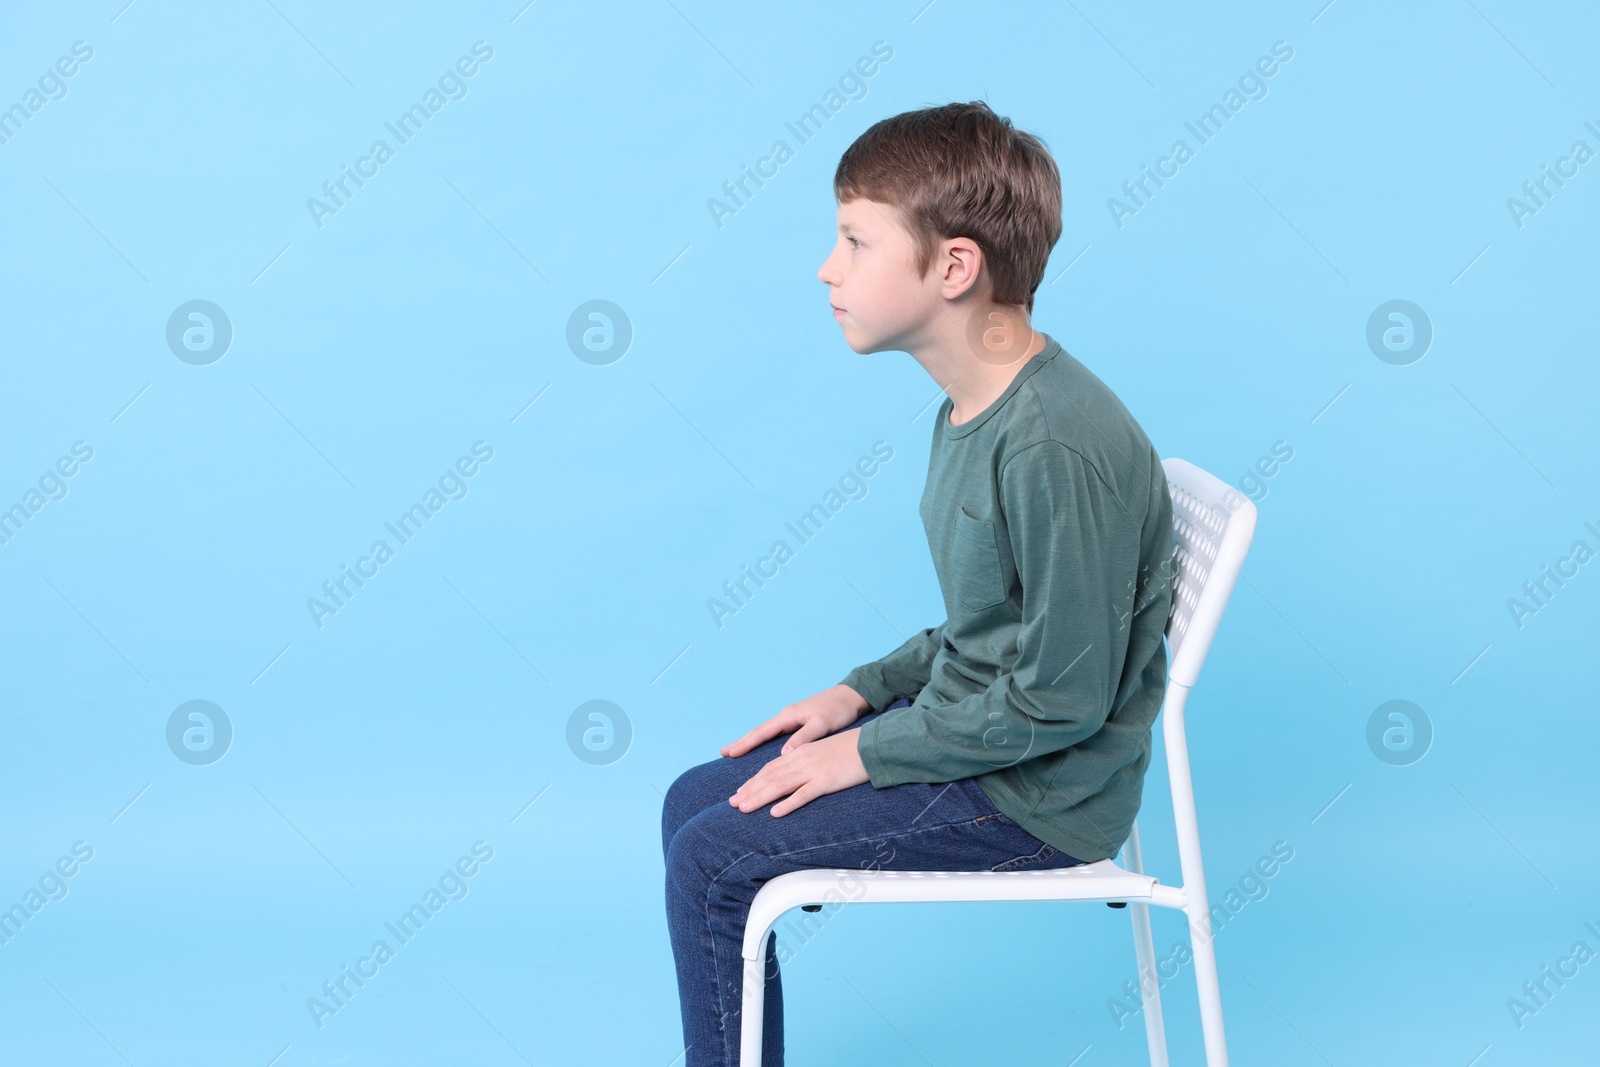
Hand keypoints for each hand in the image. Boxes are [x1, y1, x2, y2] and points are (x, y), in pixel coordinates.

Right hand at [720, 684, 869, 758]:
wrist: (851, 696)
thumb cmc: (838, 709)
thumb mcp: (822, 724)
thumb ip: (804, 738)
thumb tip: (783, 754)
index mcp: (789, 716)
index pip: (762, 732)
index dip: (746, 743)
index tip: (730, 752)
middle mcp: (787, 716)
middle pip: (759, 732)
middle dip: (742, 742)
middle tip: (724, 753)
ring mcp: (792, 719)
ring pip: (766, 733)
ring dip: (751, 742)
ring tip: (735, 751)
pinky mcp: (799, 722)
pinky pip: (775, 734)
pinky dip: (764, 741)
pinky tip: (761, 747)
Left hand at [728, 729, 869, 816]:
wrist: (871, 744)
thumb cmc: (850, 750)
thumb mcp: (822, 752)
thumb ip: (805, 762)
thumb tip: (792, 775)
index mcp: (800, 752)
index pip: (770, 767)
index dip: (753, 780)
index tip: (739, 792)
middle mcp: (802, 759)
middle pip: (770, 776)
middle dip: (749, 790)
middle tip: (733, 803)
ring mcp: (813, 770)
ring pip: (780, 785)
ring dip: (760, 797)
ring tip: (744, 809)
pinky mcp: (826, 780)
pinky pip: (803, 794)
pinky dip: (788, 804)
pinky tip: (776, 813)